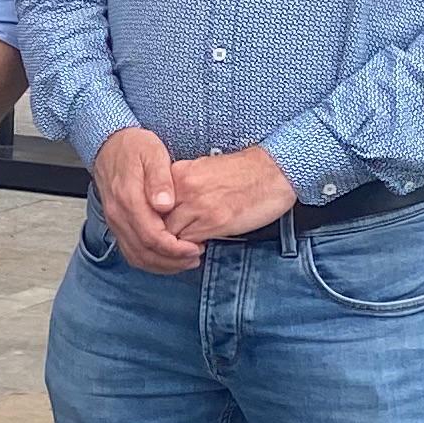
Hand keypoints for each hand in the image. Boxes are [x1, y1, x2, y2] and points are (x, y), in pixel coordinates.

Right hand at [92, 128, 203, 272]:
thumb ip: (160, 180)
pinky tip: (168, 257)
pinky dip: (151, 261)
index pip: (151, 236)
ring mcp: (115, 222)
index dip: (175, 248)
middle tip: (195, 257)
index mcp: (128, 199)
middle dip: (172, 261)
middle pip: (143, 252)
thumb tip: (165, 204)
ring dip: (162, 265)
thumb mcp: (153, 154)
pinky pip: (131, 252)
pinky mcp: (117, 225)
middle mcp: (118, 215)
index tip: (195, 248)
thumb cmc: (133, 148)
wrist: (109, 145)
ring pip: (136, 256)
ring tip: (185, 261)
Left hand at [158, 147, 297, 245]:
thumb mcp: (203, 172)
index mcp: (178, 173)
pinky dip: (188, 251)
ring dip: (172, 246)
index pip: (149, 204)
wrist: (273, 171)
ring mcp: (197, 206)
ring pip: (168, 236)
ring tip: (182, 249)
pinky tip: (197, 248)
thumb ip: (182, 188)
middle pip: (154, 221)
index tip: (157, 228)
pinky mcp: (215, 222)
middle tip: (165, 245)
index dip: (151, 220)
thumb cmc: (242, 173)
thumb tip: (167, 209)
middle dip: (158, 236)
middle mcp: (183, 189)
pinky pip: (187, 244)